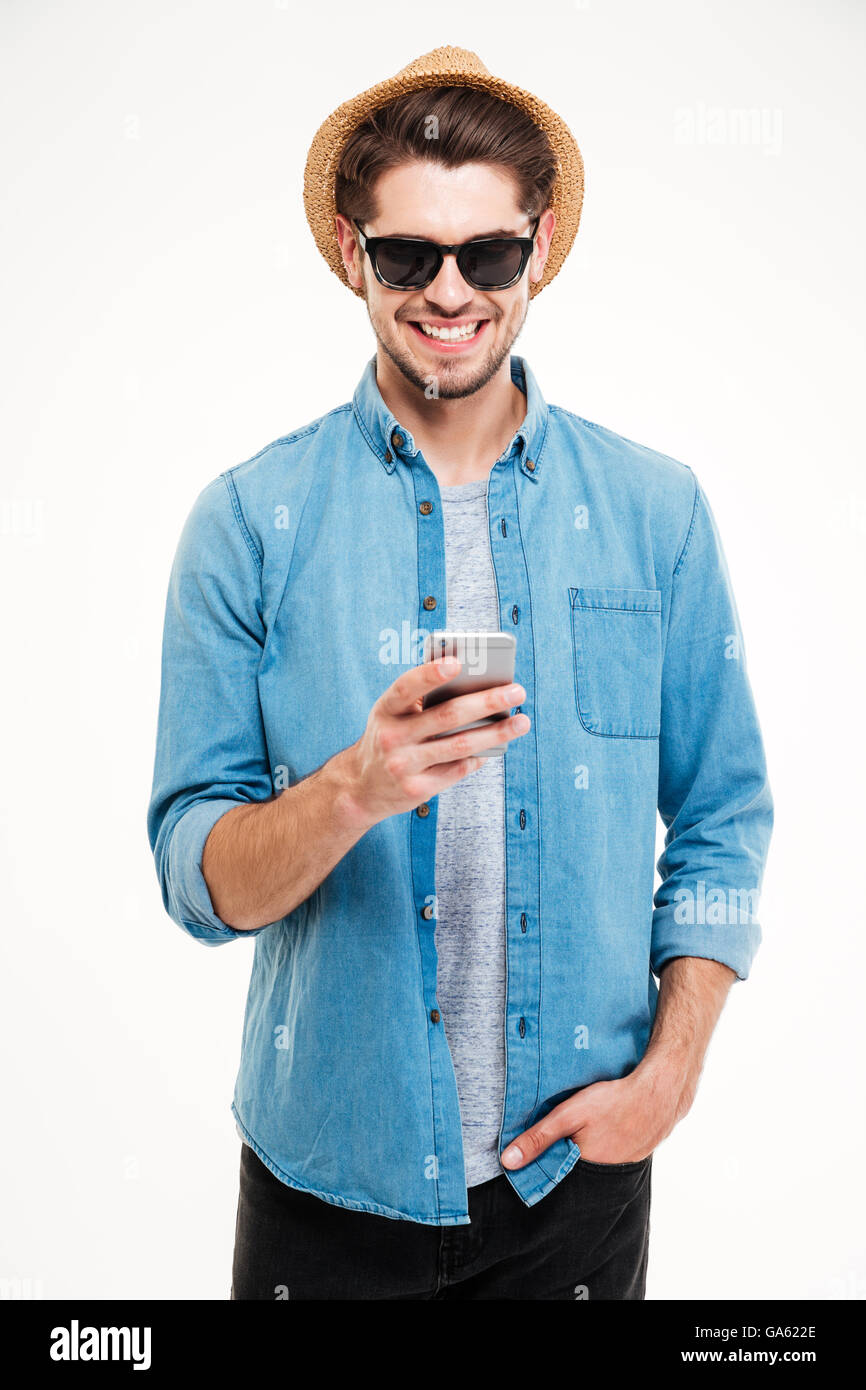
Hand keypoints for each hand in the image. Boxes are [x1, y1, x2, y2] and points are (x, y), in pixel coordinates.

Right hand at [341, 656, 529, 824]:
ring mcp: (404, 766)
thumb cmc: (389, 738)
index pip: (406, 687)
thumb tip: (475, 685)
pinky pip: (458, 769)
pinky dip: (479, 756)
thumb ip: (421, 700)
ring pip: (460, 745)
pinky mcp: (417, 789)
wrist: (361, 787)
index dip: (430, 674)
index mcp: (385, 710)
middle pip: (447, 716)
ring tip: (521, 721)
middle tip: (516, 691)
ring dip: (496, 732)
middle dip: (487, 701)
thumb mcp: (392, 714)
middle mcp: (392, 737)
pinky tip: (496, 746)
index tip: (459, 662)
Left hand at [500, 1057, 696, 1169]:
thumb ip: (539, 1138)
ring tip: (590, 1127)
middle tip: (566, 1132)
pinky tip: (609, 1125)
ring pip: (599, 1158)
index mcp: (586, 1167)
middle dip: (567, 1154)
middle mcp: (607, 1173)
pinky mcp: (640, 1151)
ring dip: (591, 1146)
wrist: (662, 1090)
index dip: (544, 1163)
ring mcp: (627, 1163)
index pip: (556, 1174)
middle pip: (578, 1167)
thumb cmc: (614, 1101)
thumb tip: (508, 1162)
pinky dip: (611, 1141)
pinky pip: (617, 1151)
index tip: (532, 1153)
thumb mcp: (569, 1115)